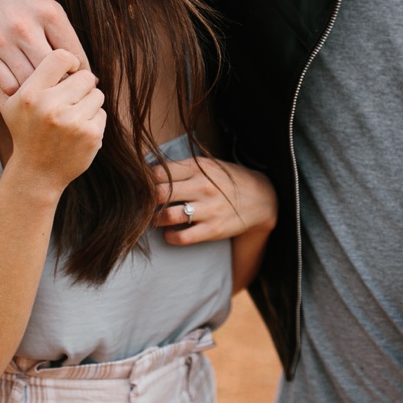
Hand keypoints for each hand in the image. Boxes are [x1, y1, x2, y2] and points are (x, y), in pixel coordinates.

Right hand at [0, 0, 88, 94]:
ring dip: (39, 91)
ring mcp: (1, 41)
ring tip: (44, 91)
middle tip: (64, 91)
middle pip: (53, 71)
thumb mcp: (50, 10)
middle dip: (62, 85)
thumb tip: (89, 75)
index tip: (81, 81)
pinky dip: (18, 91)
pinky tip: (21, 86)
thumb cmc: (25, 4)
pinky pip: (7, 86)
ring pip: (30, 82)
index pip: (74, 55)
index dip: (80, 73)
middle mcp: (25, 27)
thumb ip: (66, 39)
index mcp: (48, 13)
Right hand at [0, 50, 105, 192]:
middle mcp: (50, 107)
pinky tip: (77, 131)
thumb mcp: (8, 103)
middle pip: (85, 76)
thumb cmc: (24, 130)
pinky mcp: (90, 135)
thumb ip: (16, 74)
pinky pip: (101, 113)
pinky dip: (93, 119)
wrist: (37, 172)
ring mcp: (72, 122)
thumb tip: (37, 47)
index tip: (68, 71)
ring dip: (89, 102)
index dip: (69, 61)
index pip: (61, 57)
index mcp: (30, 94)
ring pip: (97, 93)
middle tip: (70, 98)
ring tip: (71, 115)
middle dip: (80, 85)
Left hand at [151, 156, 276, 246]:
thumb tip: (147, 173)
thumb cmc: (227, 180)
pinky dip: (169, 236)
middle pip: (158, 193)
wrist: (262, 198)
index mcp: (198, 167)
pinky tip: (170, 232)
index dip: (143, 181)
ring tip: (154, 219)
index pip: (158, 172)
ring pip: (167, 216)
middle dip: (144, 201)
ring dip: (154, 220)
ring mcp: (208, 209)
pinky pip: (181, 237)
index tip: (140, 187)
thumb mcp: (208, 166)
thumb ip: (181, 168)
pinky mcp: (213, 229)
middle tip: (141, 205)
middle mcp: (202, 187)